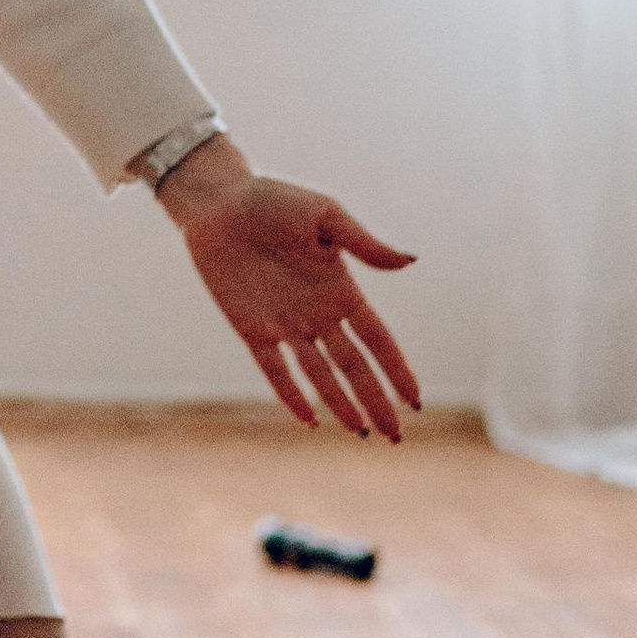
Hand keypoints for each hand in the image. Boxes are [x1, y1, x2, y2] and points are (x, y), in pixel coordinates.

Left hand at [158, 142, 421, 439]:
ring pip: (320, 376)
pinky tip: (309, 420)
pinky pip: (274, 369)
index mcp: (342, 289)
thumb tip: (411, 260)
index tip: (416, 401)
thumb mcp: (326, 216)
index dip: (397, 370)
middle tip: (396, 437)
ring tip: (363, 433)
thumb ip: (364, 243)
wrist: (220, 202)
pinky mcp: (251, 328)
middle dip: (376, 401)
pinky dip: (291, 395)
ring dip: (341, 404)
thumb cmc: (275, 200)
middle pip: (354, 367)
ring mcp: (285, 324)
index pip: (378, 340)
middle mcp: (318, 314)